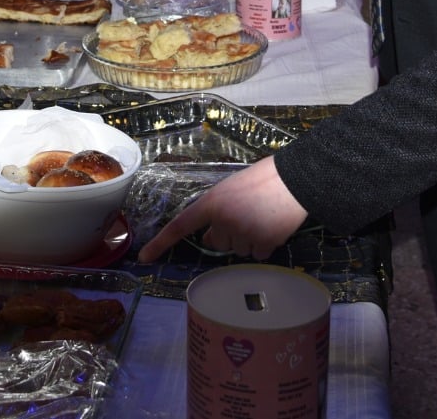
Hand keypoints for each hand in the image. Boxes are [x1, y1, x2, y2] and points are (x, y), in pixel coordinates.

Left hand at [136, 156, 308, 261]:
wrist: (292, 179)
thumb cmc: (261, 180)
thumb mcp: (229, 190)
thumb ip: (215, 212)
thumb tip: (211, 239)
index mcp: (211, 203)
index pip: (180, 226)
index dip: (161, 242)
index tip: (144, 257)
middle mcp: (222, 221)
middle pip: (217, 243)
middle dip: (229, 234)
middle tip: (247, 214)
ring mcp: (242, 233)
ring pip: (239, 250)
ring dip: (249, 240)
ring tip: (263, 217)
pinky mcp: (263, 244)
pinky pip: (257, 255)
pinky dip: (265, 246)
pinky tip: (272, 227)